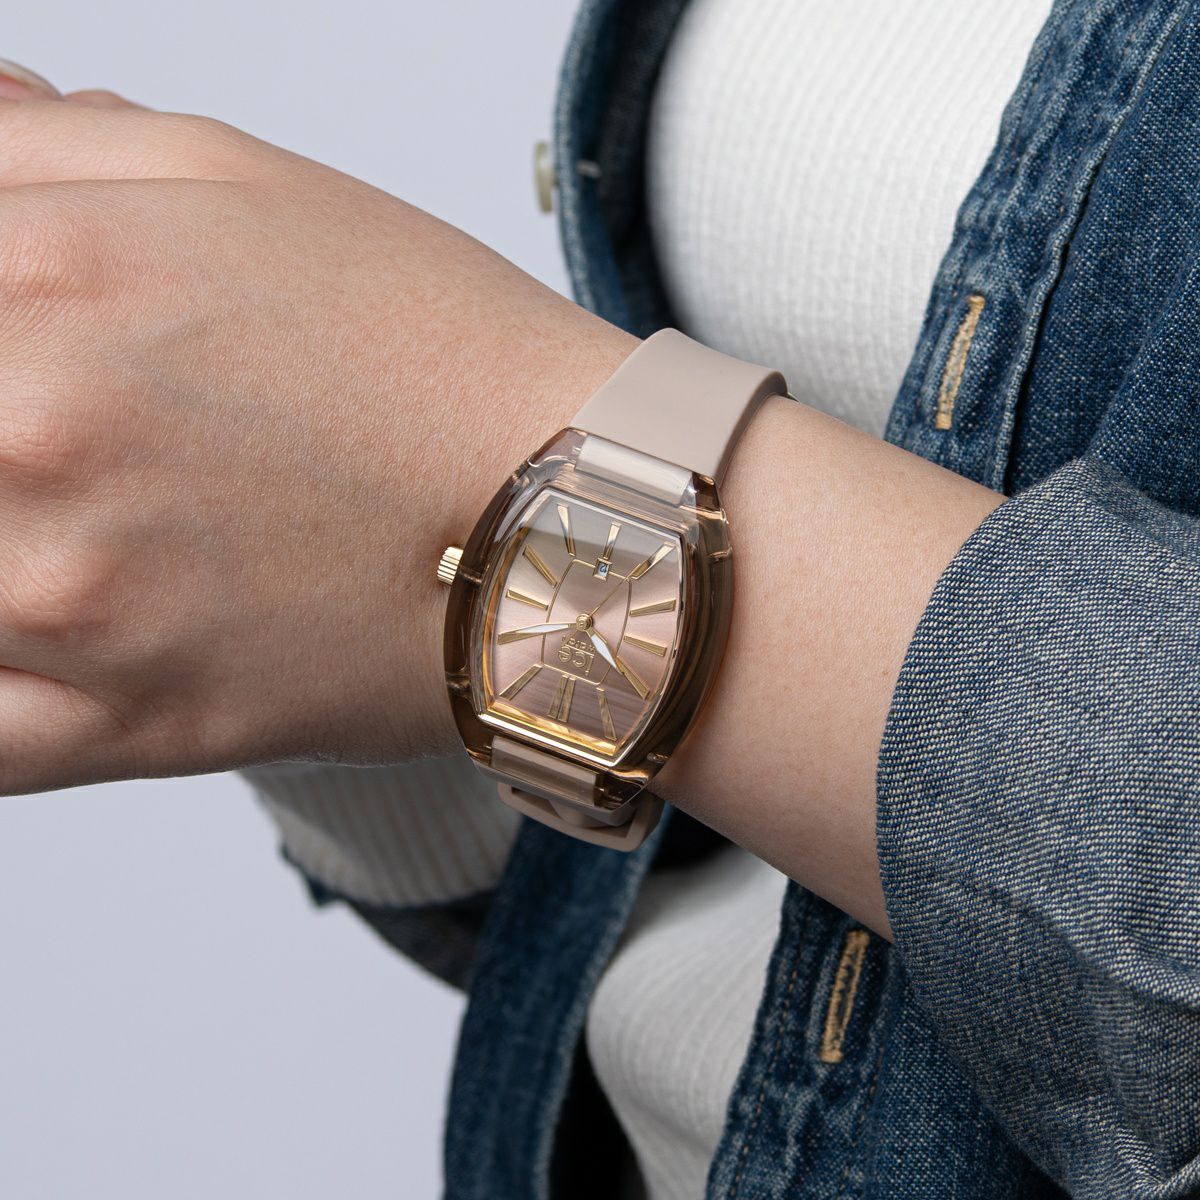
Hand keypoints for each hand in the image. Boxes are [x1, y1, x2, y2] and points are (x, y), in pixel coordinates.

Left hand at [0, 65, 634, 792]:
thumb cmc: (436, 356)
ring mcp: (72, 600)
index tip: (8, 345)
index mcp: (50, 275)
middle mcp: (34, 436)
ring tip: (72, 517)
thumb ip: (39, 153)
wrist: (572, 523)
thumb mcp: (242, 184)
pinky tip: (30, 632)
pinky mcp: (127, 726)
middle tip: (51, 433)